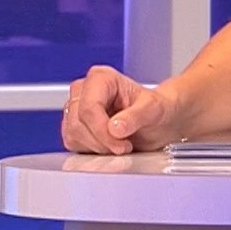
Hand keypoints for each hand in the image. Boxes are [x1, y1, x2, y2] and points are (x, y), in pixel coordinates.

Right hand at [61, 64, 177, 154]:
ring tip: (119, 145)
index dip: (102, 130)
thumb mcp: (154, 110)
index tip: (121, 144)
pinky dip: (90, 151)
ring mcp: (76, 108)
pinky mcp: (74, 126)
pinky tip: (108, 146)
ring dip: (97, 147)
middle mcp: (85, 90)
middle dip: (102, 141)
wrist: (158, 123)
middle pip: (78, 123)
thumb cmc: (156, 109)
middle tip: (124, 146)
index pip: (89, 108)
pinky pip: (72, 143)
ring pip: (73, 135)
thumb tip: (115, 127)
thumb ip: (136, 116)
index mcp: (101, 78)